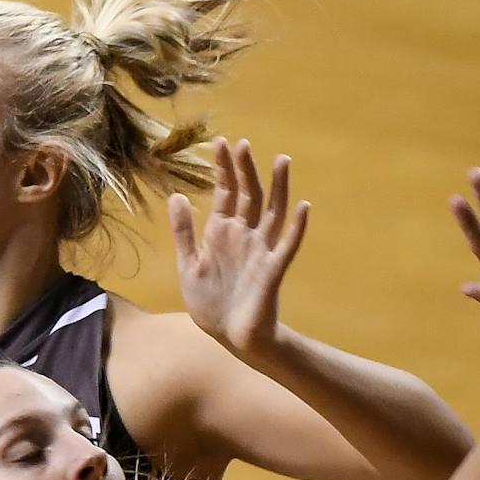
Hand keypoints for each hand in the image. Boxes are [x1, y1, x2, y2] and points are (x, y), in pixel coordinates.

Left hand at [169, 137, 307, 358]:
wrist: (229, 337)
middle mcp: (244, 236)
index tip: (219, 142)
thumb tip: (176, 195)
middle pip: (248, 195)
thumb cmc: (210, 302)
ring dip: (278, 187)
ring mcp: (260, 251)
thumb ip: (184, 231)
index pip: (225, 193)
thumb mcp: (188, 263)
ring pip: (272, 213)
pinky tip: (303, 207)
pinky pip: (287, 246)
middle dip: (245, 170)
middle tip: (242, 143)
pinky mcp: (272, 271)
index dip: (223, 169)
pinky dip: (296, 227)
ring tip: (281, 160)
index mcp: (222, 233)